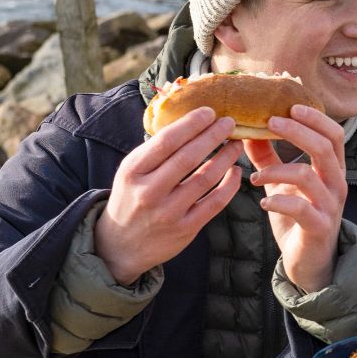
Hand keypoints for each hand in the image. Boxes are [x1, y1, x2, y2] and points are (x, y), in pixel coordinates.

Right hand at [94, 107, 242, 284]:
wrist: (120, 245)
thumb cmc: (131, 197)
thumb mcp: (131, 171)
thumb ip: (156, 150)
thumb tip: (190, 119)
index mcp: (133, 171)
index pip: (165, 142)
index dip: (191, 124)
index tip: (209, 112)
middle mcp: (149, 192)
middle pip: (188, 158)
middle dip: (212, 136)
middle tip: (230, 122)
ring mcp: (168, 212)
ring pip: (205, 179)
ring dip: (226, 158)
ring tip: (236, 144)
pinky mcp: (186, 229)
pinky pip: (215, 203)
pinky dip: (230, 185)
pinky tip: (236, 171)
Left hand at [244, 105, 348, 293]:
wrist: (310, 261)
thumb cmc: (298, 216)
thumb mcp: (283, 183)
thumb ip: (269, 158)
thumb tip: (247, 129)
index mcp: (331, 169)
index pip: (333, 134)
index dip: (315, 117)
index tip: (290, 105)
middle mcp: (336, 183)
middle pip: (325, 147)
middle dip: (297, 131)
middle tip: (271, 121)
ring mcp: (330, 206)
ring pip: (308, 175)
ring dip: (276, 170)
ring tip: (255, 177)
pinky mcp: (319, 227)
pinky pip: (300, 208)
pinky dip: (278, 201)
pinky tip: (262, 202)